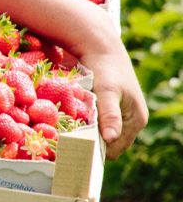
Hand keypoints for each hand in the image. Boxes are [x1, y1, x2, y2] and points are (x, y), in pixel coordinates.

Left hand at [78, 36, 147, 158]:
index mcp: (136, 120)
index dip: (96, 152)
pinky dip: (86, 125)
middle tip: (66, 144)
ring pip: (102, 134)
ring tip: (67, 133)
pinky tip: (71, 122)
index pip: (115, 149)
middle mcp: (132, 121)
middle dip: (90, 144)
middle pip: (109, 144)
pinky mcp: (111, 108)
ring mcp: (122, 115)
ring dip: (87, 134)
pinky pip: (98, 124)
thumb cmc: (105, 70)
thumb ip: (109, 115)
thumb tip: (110, 139)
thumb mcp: (106, 92)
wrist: (101, 49)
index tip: (72, 152)